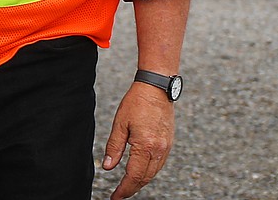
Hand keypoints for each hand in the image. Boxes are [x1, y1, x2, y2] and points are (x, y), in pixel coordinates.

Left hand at [101, 82, 175, 198]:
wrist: (157, 88)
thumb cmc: (136, 102)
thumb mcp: (120, 124)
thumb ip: (114, 147)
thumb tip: (107, 167)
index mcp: (145, 146)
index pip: (133, 176)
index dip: (123, 189)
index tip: (115, 197)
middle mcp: (159, 150)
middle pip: (145, 178)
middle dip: (132, 188)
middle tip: (119, 194)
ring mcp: (166, 148)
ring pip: (153, 173)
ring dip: (141, 181)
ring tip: (127, 186)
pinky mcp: (169, 143)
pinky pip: (159, 164)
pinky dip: (149, 172)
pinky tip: (140, 171)